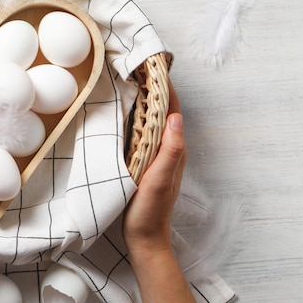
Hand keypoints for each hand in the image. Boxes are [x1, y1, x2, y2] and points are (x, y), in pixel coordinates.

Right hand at [123, 81, 187, 257]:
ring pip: (153, 122)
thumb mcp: (160, 180)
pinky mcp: (144, 162)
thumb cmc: (151, 210)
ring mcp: (156, 156)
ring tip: (132, 82)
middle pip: (164, 112)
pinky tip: (125, 114)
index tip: (155, 66)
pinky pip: (143, 134)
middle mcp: (168, 149)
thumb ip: (171, 151)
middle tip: (138, 67)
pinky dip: (137, 119)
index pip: (173, 111)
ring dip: (146, 102)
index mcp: (175, 150)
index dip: (166, 88)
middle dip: (155, 89)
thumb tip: (176, 117)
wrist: (143, 237)